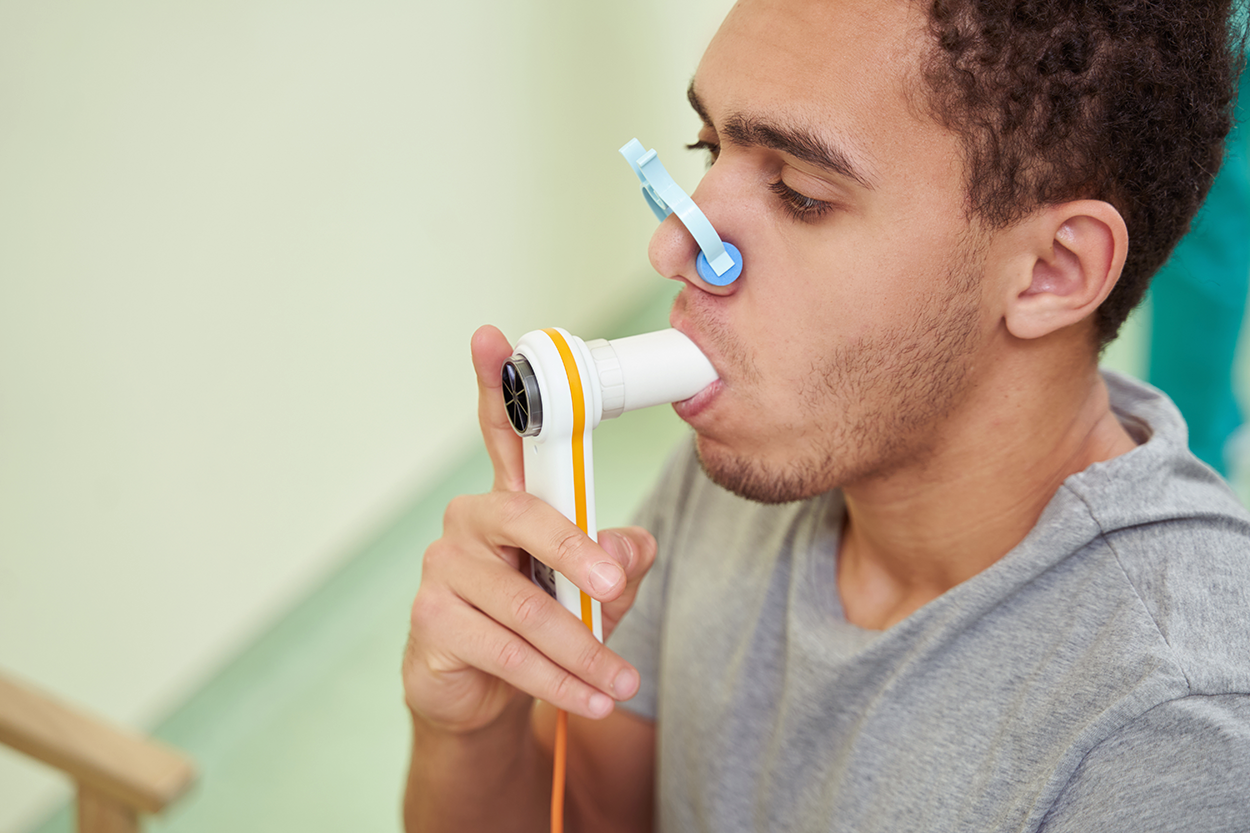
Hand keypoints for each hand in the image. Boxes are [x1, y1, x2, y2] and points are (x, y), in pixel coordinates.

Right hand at [403, 325, 656, 734]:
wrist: (482, 694)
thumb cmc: (539, 624)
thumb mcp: (593, 591)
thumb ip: (618, 563)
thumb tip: (633, 547)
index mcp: (511, 499)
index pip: (502, 432)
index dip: (497, 383)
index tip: (492, 336)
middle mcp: (471, 522)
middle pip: (525, 518)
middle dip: (576, 553)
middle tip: (615, 583)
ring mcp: (444, 569)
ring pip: (523, 604)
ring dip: (580, 648)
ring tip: (620, 679)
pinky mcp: (432, 620)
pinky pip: (504, 651)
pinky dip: (556, 681)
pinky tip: (589, 697)